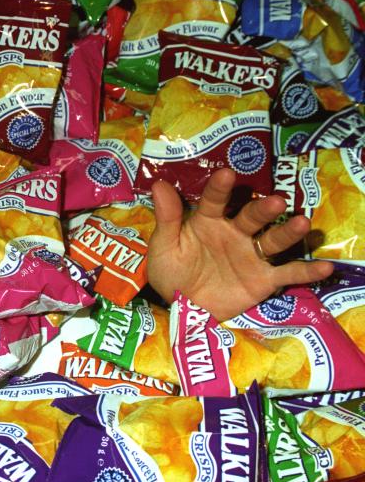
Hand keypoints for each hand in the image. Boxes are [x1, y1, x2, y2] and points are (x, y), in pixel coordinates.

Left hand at [147, 168, 333, 321]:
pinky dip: (306, 271)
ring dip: (287, 232)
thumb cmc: (172, 273)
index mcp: (208, 222)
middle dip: (263, 209)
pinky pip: (287, 274)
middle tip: (275, 201)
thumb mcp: (164, 247)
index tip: (226, 173)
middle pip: (251, 217)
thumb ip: (167, 218)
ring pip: (272, 240)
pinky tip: (324, 267)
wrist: (183, 309)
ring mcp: (251, 255)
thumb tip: (158, 185)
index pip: (214, 201)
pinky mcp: (263, 279)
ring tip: (301, 222)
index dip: (220, 188)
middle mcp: (234, 233)